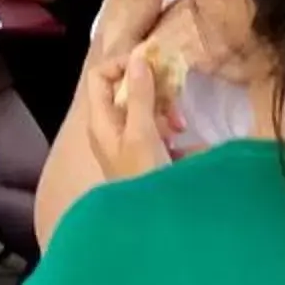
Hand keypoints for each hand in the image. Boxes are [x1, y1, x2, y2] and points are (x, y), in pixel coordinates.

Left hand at [83, 39, 178, 182]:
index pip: (99, 75)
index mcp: (101, 121)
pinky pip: (156, 131)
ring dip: (165, 110)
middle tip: (174, 98)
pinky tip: (185, 142)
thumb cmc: (143, 177)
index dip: (123, 64)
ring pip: (144, 109)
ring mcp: (126, 143)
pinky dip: (169, 130)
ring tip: (182, 126)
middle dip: (152, 89)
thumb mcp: (143, 133)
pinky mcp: (144, 156)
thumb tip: (139, 57)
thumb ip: (140, 95)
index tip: (152, 65)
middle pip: (125, 90)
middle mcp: (109, 129)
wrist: (152, 227)